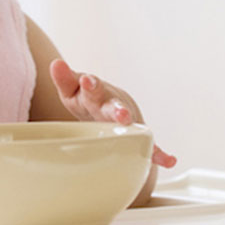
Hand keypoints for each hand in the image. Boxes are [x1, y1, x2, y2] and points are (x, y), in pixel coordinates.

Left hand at [49, 59, 176, 167]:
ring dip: (136, 130)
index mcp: (96, 94)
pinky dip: (160, 154)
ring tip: (139, 133)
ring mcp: (126, 121)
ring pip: (132, 125)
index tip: (87, 80)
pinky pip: (150, 147)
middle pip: (115, 107)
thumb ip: (65, 78)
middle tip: (121, 114)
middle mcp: (113, 106)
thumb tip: (56, 63)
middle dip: (118, 110)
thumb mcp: (72, 89)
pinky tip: (169, 160)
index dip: (90, 85)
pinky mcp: (135, 137)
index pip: (92, 88)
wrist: (112, 109)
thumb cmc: (88, 100)